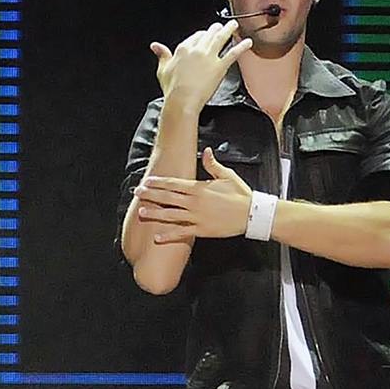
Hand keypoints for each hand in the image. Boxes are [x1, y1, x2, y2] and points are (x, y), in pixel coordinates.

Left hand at [134, 147, 256, 244]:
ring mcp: (196, 217)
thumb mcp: (227, 175)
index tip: (147, 181)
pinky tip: (157, 236)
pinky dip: (168, 235)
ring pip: (170, 215)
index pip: (173, 184)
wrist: (252, 214)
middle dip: (151, 195)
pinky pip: (181, 233)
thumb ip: (213, 164)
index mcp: (199, 188)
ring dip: (155, 213)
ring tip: (141, 212)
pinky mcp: (201, 230)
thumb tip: (206, 151)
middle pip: (167, 197)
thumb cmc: (240, 194)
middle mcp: (194, 202)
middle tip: (137, 192)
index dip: (158, 182)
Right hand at [149, 21, 251, 109]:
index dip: (201, 35)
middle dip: (216, 29)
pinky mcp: (220, 66)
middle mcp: (197, 50)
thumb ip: (162, 55)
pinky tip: (247, 42)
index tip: (204, 34)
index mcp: (183, 49)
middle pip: (209, 35)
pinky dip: (241, 47)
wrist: (182, 99)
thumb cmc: (172, 88)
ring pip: (221, 39)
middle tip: (221, 26)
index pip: (194, 37)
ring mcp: (209, 57)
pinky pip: (233, 53)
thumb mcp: (163, 69)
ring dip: (228, 30)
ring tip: (234, 25)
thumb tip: (155, 46)